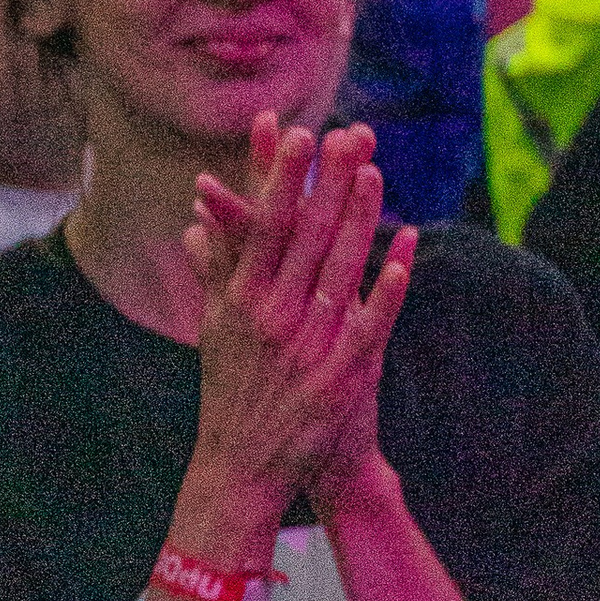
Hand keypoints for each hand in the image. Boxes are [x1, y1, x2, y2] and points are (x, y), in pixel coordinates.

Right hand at [179, 118, 414, 546]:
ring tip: (376, 174)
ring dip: (358, 219)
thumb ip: (214, 271)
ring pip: (337, 269)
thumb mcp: (215, 328)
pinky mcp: (335, 376)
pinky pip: (365, 324)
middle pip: (304, 236)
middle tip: (347, 134)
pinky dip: (383, 288)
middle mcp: (268, 315)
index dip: (281, 178)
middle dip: (327, 182)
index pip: (264, 225)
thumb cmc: (230, 392)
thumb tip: (197, 223)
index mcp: (239, 299)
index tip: (296, 132)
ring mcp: (303, 345)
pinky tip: (402, 254)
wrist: (240, 468)